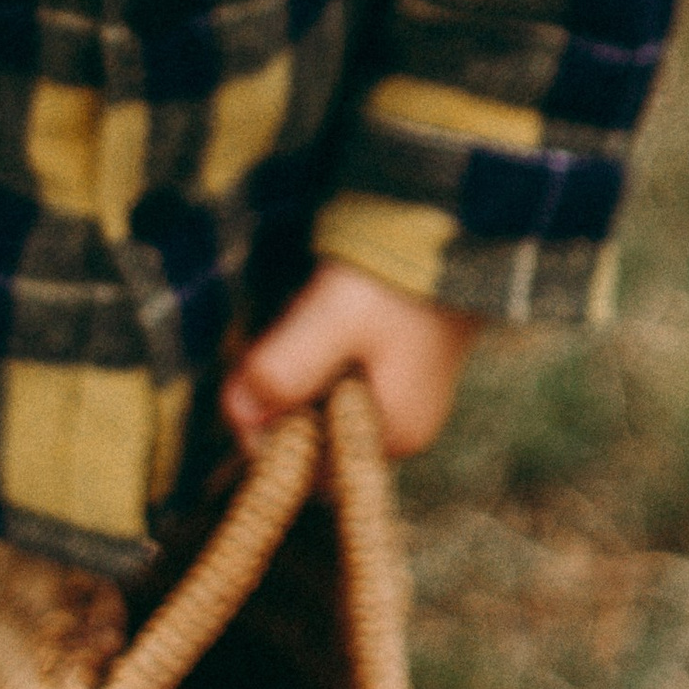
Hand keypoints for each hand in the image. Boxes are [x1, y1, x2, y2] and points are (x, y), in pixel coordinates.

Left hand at [221, 259, 479, 461]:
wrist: (452, 226)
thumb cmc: (396, 280)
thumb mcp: (333, 321)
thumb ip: (284, 368)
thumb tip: (236, 412)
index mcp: (394, 434)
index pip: (307, 462)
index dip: (263, 427)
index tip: (245, 375)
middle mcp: (402, 426)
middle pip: (313, 429)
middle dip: (280, 391)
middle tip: (274, 335)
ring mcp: (403, 394)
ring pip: (321, 397)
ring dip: (295, 366)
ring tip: (299, 314)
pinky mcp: (398, 361)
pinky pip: (339, 371)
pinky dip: (317, 348)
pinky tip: (318, 310)